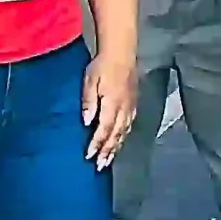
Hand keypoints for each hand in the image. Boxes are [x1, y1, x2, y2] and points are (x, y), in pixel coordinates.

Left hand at [80, 47, 138, 169]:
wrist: (122, 53)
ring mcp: (130, 107)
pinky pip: (129, 125)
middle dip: (107, 151)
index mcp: (112, 104)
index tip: (88, 156)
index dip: (96, 144)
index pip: (104, 129)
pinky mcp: (134, 104)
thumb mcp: (90, 81)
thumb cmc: (102, 66)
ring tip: (109, 160)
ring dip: (116, 147)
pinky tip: (120, 141)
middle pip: (116, 135)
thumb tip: (86, 122)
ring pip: (124, 132)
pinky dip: (124, 136)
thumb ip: (89, 102)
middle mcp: (124, 109)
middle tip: (100, 166)